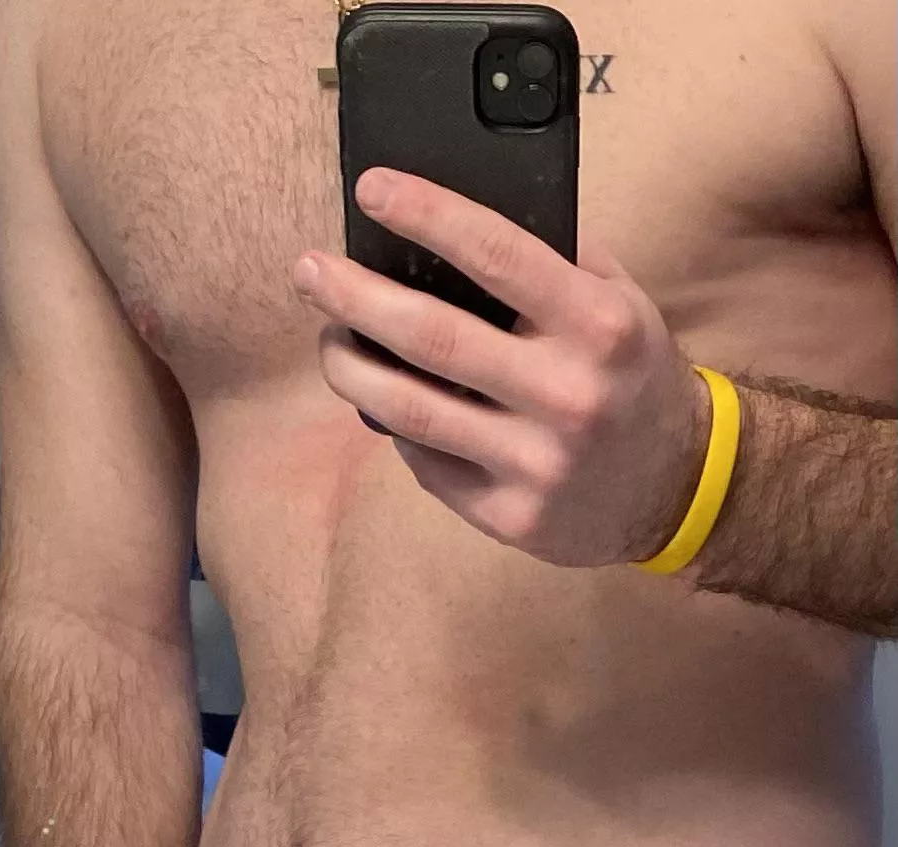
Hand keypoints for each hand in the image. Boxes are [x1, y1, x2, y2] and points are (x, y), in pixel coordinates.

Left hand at [294, 169, 710, 567]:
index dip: (426, 214)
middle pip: (432, 337)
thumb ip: (555, 265)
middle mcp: (568, 396)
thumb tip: (451, 225)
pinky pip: (427, 463)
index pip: (498, 254)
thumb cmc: (632, 378)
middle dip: (355, 298)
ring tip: (329, 341)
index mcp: (599, 328)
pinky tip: (384, 401)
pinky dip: (396, 426)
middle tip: (310, 273)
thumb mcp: (621, 306)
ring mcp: (536, 465)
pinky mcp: (510, 517)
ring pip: (410, 411)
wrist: (677, 487)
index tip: (371, 189)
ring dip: (352, 369)